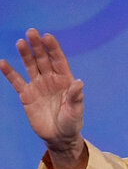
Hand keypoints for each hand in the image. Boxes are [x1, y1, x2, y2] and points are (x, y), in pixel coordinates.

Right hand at [1, 28, 87, 168]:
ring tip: (20, 42)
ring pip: (30, 66)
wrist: (59, 137)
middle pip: (43, 59)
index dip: (53, 48)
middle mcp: (51, 80)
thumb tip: (79, 83)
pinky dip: (10, 73)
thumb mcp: (75, 111)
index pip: (59, 60)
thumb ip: (76, 97)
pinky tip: (2, 62)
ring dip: (26, 55)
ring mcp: (38, 86)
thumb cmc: (71, 123)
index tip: (47, 37)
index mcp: (66, 81)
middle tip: (31, 32)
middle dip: (38, 46)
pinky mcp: (26, 95)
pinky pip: (16, 81)